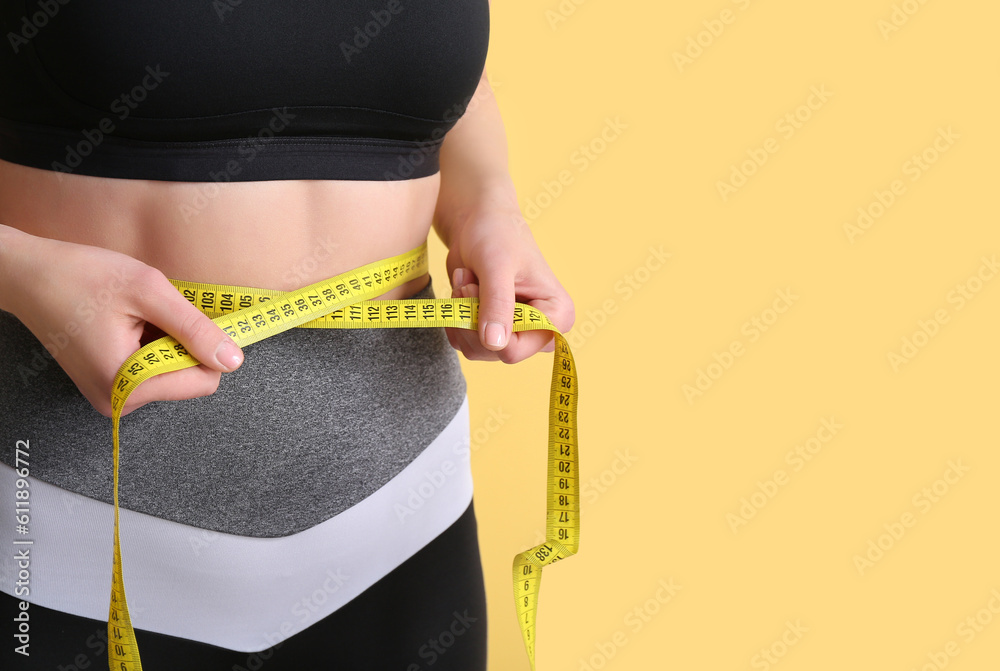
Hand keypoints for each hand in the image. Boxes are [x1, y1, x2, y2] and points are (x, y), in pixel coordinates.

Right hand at [6, 232, 243, 416]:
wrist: (27, 275)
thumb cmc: (80, 276)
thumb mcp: (149, 292)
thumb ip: (195, 329)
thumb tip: (233, 360)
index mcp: (127, 386)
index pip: (203, 381)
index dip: (207, 346)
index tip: (192, 315)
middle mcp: (119, 401)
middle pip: (188, 378)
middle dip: (183, 342)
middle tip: (154, 311)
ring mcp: (112, 395)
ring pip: (172, 372)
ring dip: (168, 340)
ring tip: (136, 315)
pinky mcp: (109, 384)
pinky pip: (152, 368)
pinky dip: (152, 343)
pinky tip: (129, 322)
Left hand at [442, 197, 574, 362]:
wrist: (479, 223)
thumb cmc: (496, 235)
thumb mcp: (496, 266)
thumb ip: (497, 304)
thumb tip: (494, 344)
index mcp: (557, 316)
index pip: (517, 350)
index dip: (488, 329)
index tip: (477, 292)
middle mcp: (541, 330)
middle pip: (495, 352)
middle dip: (473, 318)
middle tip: (470, 284)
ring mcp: (516, 333)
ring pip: (477, 349)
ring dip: (462, 314)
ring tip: (468, 281)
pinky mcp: (494, 331)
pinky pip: (464, 342)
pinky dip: (455, 316)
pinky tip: (464, 288)